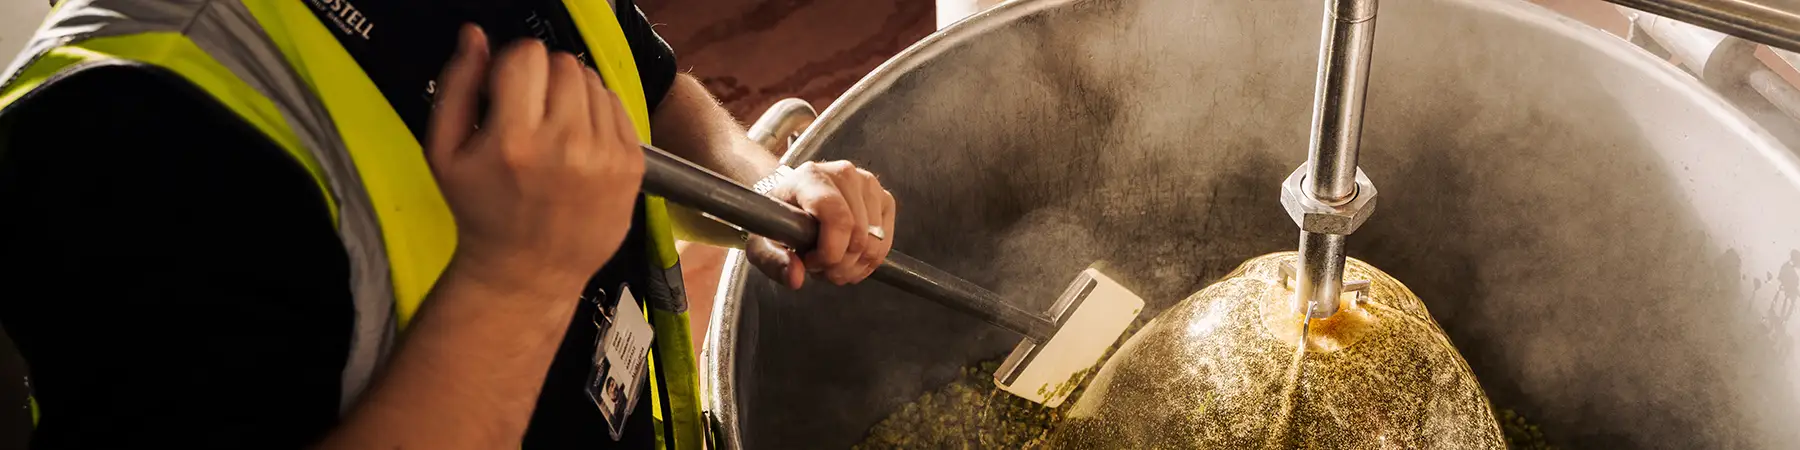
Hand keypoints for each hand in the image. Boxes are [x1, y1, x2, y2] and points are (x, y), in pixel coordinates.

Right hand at [426, 25, 643, 290]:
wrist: (529, 270)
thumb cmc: (482, 210)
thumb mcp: (444, 151)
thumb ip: (457, 85)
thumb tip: (475, 35)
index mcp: (514, 141)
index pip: (527, 55)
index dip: (511, 65)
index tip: (505, 91)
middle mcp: (567, 145)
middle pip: (564, 63)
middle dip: (543, 78)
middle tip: (530, 112)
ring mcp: (605, 156)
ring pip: (593, 80)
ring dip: (572, 94)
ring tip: (554, 130)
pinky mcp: (632, 165)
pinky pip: (617, 105)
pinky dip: (596, 113)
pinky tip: (578, 142)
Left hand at [747, 161, 895, 288]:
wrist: (793, 196)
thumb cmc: (777, 218)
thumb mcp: (761, 241)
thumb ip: (773, 261)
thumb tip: (796, 278)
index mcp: (811, 178)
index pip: (837, 218)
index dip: (830, 252)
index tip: (811, 263)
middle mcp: (844, 174)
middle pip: (858, 236)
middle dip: (839, 265)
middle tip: (819, 266)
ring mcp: (868, 184)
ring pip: (874, 243)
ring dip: (854, 265)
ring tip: (833, 261)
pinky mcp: (883, 198)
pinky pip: (885, 242)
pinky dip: (869, 260)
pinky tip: (850, 258)